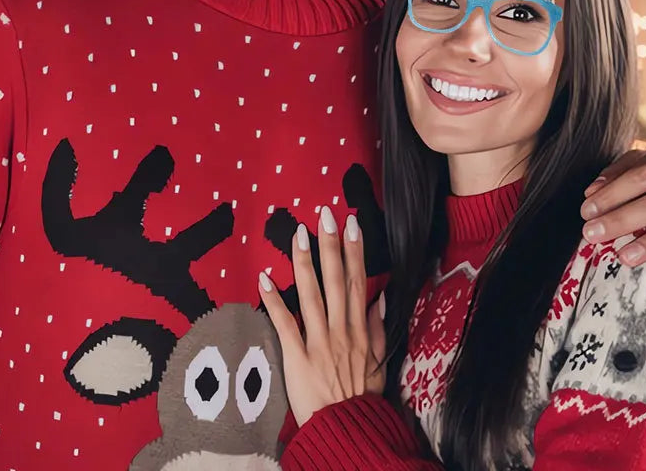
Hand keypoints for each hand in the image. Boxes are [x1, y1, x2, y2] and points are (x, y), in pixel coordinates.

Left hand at [258, 205, 385, 426]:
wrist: (346, 431)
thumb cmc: (361, 397)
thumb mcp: (379, 362)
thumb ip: (377, 329)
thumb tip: (381, 298)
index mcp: (359, 329)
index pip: (358, 282)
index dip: (355, 251)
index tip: (352, 225)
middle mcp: (341, 329)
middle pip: (336, 280)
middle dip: (331, 245)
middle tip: (326, 215)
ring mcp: (319, 342)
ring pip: (311, 295)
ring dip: (304, 262)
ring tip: (298, 233)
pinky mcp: (298, 358)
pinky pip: (285, 325)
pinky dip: (274, 302)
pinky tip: (264, 279)